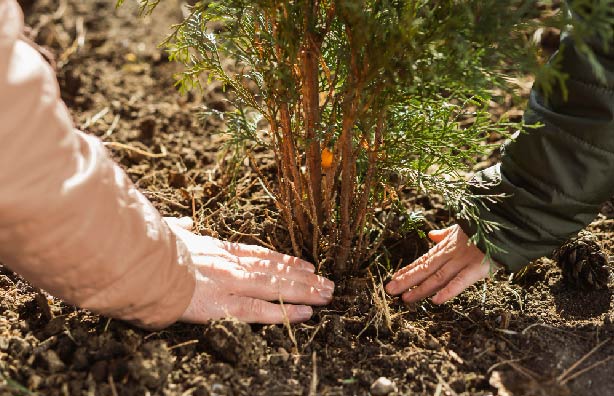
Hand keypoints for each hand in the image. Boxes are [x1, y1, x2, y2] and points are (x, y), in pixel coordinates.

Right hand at [164, 217, 333, 323]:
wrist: (137, 262)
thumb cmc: (150, 247)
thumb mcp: (169, 232)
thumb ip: (181, 229)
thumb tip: (185, 223)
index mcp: (219, 249)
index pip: (260, 255)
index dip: (286, 261)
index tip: (306, 264)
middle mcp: (230, 265)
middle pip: (275, 271)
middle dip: (304, 278)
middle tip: (328, 282)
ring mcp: (229, 284)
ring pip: (275, 288)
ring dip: (304, 292)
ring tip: (327, 295)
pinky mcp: (221, 305)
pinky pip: (259, 310)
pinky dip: (283, 312)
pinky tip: (305, 314)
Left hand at [385, 225, 499, 303]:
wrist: (506, 221)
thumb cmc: (485, 227)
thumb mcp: (462, 228)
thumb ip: (446, 234)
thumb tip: (432, 235)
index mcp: (447, 246)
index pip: (423, 260)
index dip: (408, 270)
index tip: (393, 279)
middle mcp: (451, 254)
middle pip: (425, 269)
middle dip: (406, 280)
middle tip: (389, 291)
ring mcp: (463, 261)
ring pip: (437, 277)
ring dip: (420, 289)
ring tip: (405, 298)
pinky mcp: (478, 268)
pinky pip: (461, 281)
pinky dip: (448, 291)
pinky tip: (435, 300)